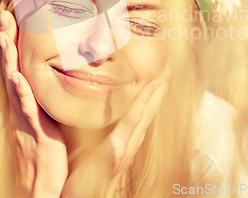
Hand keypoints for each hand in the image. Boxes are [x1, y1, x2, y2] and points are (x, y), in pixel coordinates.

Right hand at [0, 10, 67, 197]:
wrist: (40, 178)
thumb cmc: (46, 145)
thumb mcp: (45, 114)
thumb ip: (45, 93)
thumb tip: (51, 74)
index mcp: (25, 97)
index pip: (17, 63)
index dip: (13, 41)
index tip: (11, 16)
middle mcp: (20, 103)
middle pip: (10, 66)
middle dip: (6, 40)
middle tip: (3, 15)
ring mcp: (24, 115)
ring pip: (13, 82)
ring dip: (8, 59)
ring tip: (4, 36)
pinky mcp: (33, 128)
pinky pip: (26, 108)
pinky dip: (20, 92)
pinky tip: (17, 77)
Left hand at [61, 65, 169, 197]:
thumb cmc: (79, 180)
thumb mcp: (87, 152)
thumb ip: (91, 134)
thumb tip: (85, 113)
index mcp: (122, 142)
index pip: (140, 113)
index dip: (150, 93)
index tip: (157, 73)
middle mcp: (129, 144)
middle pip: (149, 111)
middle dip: (159, 89)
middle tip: (168, 66)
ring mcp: (124, 148)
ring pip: (145, 113)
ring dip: (156, 92)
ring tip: (165, 72)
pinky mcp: (115, 152)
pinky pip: (131, 123)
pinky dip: (143, 103)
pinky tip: (152, 88)